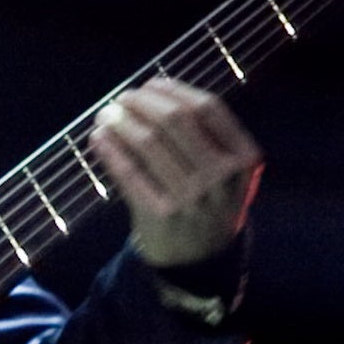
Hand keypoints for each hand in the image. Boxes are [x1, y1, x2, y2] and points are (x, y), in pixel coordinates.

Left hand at [89, 77, 262, 270]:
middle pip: (176, 120)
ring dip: (120, 121)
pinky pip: (128, 171)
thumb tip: (152, 91)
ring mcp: (192, 197)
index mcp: (244, 157)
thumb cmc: (209, 200)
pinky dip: (109, 149)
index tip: (151, 84)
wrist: (201, 259)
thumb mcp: (227, 169)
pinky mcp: (160, 214)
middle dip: (142, 101)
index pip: (209, 108)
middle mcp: (222, 176)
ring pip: (148, 142)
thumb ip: (205, 133)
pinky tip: (99, 137)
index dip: (175, 90)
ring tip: (106, 114)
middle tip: (123, 98)